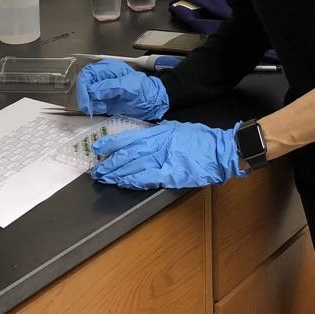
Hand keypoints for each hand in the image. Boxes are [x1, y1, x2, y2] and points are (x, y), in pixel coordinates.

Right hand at [76, 59, 168, 120]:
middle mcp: (103, 78)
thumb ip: (111, 87)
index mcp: (108, 69)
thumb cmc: (145, 91)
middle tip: (89, 108)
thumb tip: (93, 91)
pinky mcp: (104, 100)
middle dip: (84, 97)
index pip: (87, 74)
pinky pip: (92, 104)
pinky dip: (94, 108)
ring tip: (101, 108)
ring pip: (86, 95)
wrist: (154, 103)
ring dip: (90, 104)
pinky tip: (103, 110)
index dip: (83, 87)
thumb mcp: (130, 87)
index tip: (85, 100)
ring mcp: (103, 90)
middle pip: (84, 85)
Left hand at [91, 120, 247, 189]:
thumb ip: (158, 134)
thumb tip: (143, 139)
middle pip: (127, 154)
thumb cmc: (199, 138)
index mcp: (158, 133)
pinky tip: (123, 184)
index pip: (129, 138)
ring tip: (104, 178)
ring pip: (133, 167)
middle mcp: (157, 144)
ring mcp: (163, 160)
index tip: (98, 148)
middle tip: (96, 170)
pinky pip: (147, 178)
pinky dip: (133, 181)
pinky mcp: (170, 175)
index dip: (111, 144)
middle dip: (110, 163)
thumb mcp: (175, 129)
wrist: (218, 150)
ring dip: (117, 173)